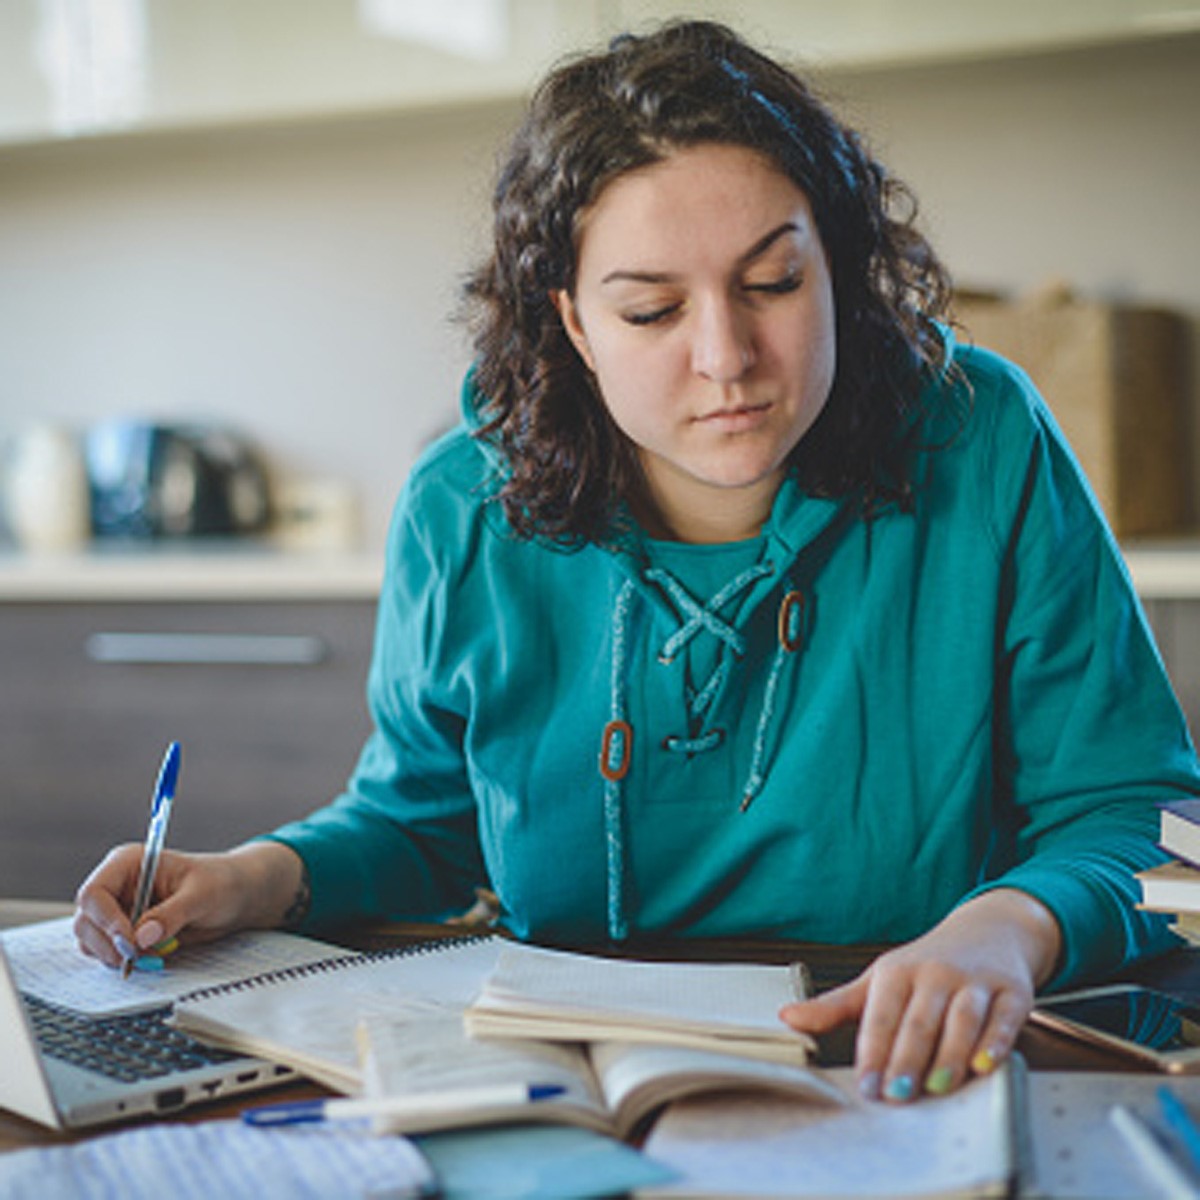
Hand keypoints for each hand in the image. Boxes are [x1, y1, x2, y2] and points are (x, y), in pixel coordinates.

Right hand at [73, 841, 304, 968]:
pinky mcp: (123, 931)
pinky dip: (122, 961)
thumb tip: (142, 938)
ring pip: (91, 940)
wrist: (234, 896)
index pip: (94, 893)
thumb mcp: (202, 895)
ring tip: (153, 956)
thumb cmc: (221, 883)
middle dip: (109, 945)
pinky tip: (152, 957)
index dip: (106, 921)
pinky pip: (107, 952)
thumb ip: (172, 915)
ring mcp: (117, 909)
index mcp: (128, 863)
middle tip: (140, 959)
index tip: (130, 943)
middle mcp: (116, 885)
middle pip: (86, 921)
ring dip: (114, 956)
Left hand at [779, 889, 1061, 1101]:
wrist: (988, 932)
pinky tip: (985, 1064)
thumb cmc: (926, 965)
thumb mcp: (878, 980)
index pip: (880, 1015)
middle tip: (898, 1095)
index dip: (873, 1052)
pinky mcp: (1012, 992)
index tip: (866, 1086)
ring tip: (936, 1086)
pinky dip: (996, 1042)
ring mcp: (975, 982)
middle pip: (919, 1020)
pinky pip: (1005, 1018)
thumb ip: (837, 1006)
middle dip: (907, 1059)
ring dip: (949, 1054)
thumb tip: (788, 1018)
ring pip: (962, 1019)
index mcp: (897, 972)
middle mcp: (935, 974)